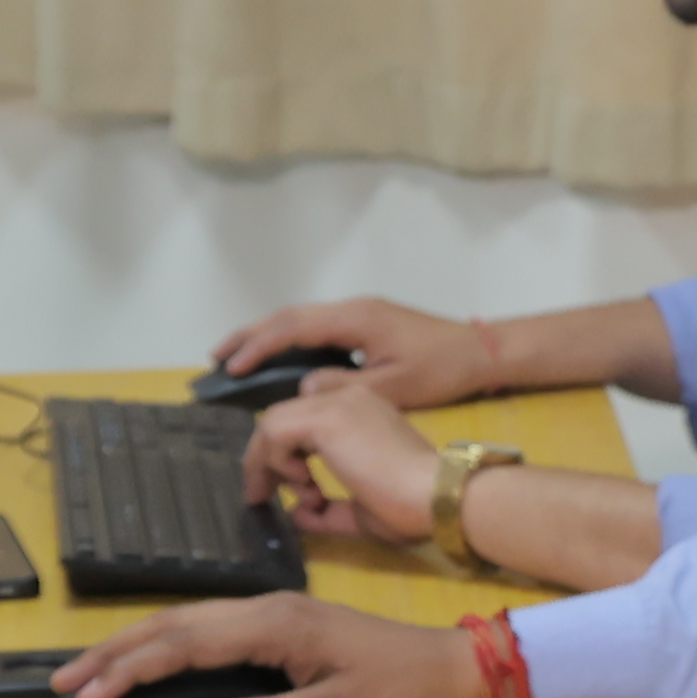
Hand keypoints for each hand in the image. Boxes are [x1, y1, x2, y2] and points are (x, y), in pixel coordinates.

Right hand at [53, 595, 481, 697]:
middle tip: (63, 682)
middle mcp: (268, 607)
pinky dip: (166, 644)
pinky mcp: (280, 622)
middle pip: (172, 623)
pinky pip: (207, 628)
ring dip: (133, 645)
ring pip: (185, 622)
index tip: (91, 693)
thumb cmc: (401, 688)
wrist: (449, 665)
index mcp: (277, 624)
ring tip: (87, 671)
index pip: (184, 642)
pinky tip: (144, 660)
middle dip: (112, 652)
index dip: (131, 669)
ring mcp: (272, 611)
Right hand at [210, 296, 497, 409]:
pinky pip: (317, 328)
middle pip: (289, 316)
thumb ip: (345, 387)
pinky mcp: (367, 324)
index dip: (258, 346)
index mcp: (356, 319)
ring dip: (267, 336)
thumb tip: (304, 388)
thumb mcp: (394, 387)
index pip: (293, 328)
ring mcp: (360, 314)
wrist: (481, 352)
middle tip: (215, 358)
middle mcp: (353, 309)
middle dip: (250, 335)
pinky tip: (279, 360)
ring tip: (235, 358)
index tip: (230, 368)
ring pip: (301, 320)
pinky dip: (290, 341)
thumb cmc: (443, 369)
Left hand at [248, 378, 440, 541]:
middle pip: (283, 417)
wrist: (435, 497)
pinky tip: (301, 483)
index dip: (287, 452)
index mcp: (363, 412)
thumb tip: (296, 513)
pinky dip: (274, 460)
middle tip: (263, 495)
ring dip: (268, 462)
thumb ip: (326, 510)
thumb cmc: (409, 506)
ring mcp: (337, 403)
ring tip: (292, 493)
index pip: (306, 420)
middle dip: (266, 458)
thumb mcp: (360, 512)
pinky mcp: (326, 417)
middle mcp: (349, 398)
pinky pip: (274, 431)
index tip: (295, 489)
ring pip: (273, 421)